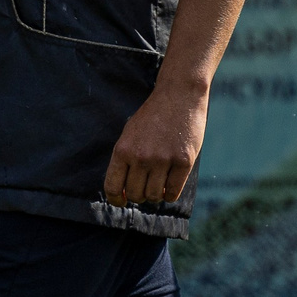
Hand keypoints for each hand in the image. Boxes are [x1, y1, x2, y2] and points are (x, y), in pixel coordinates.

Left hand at [104, 82, 206, 207]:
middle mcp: (141, 157)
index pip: (112, 188)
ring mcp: (163, 159)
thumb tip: (121, 192)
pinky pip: (173, 192)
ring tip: (159, 183)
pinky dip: (170, 194)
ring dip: (156, 195)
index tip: (122, 201)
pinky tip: (171, 184)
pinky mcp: (184, 161)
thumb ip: (124, 160)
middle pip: (135, 195)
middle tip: (146, 186)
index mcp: (123, 150)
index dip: (116, 200)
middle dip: (139, 195)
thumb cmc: (153, 116)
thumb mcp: (130, 134)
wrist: (179, 95)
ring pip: (154, 196)